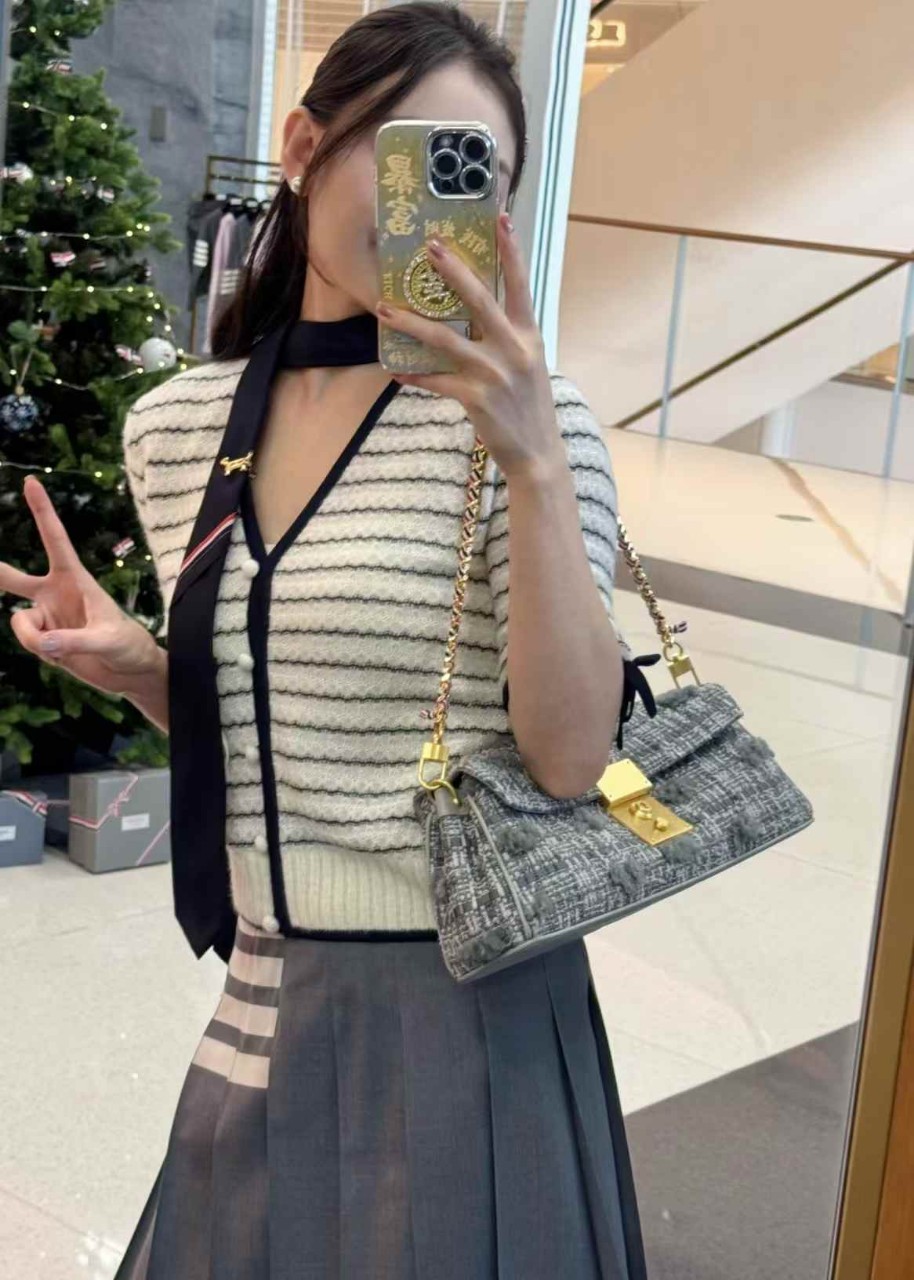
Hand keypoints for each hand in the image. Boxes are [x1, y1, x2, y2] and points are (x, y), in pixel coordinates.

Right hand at [0, 475, 162, 697]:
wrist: (129, 671)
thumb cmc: (128, 645)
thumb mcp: (108, 640)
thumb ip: (75, 641)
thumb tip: (43, 643)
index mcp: (75, 579)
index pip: (55, 540)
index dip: (42, 511)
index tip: (31, 481)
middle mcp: (55, 593)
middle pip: (12, 579)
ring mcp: (47, 615)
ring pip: (19, 623)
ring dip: (33, 639)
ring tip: (59, 649)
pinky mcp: (44, 638)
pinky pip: (29, 643)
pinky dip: (43, 654)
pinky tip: (63, 658)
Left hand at [376, 212, 564, 479]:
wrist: (537, 454)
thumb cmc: (529, 406)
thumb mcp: (528, 365)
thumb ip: (506, 338)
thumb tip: (474, 317)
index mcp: (528, 336)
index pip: (520, 284)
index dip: (511, 250)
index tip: (500, 216)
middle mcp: (513, 349)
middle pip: (479, 300)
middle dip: (453, 270)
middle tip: (429, 247)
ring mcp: (494, 373)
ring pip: (445, 339)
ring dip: (411, 323)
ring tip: (385, 309)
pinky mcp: (475, 398)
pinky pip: (436, 380)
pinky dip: (414, 374)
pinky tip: (395, 369)